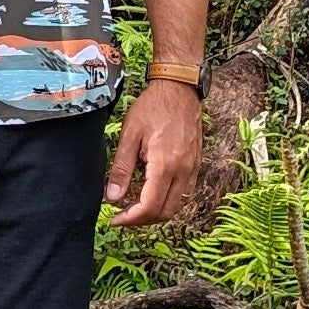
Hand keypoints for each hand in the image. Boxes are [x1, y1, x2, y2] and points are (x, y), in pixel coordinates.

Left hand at [105, 80, 201, 226]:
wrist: (179, 88)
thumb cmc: (153, 107)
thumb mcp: (130, 134)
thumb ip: (121, 168)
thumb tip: (112, 197)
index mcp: (165, 165)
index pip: (149, 207)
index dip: (130, 219)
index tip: (115, 219)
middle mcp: (183, 171)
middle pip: (165, 212)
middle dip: (142, 220)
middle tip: (122, 215)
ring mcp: (192, 169)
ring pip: (177, 205)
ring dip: (156, 212)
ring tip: (135, 206)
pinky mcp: (196, 164)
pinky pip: (184, 193)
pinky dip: (168, 200)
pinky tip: (152, 192)